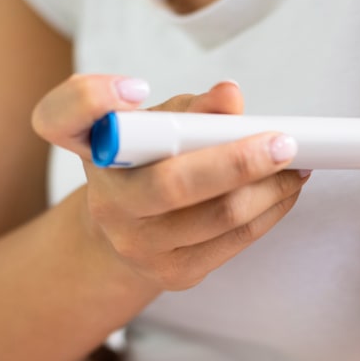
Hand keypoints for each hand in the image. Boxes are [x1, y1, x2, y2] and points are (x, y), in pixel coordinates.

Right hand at [32, 75, 311, 292]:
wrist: (129, 235)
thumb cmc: (146, 164)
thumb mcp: (156, 125)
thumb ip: (189, 108)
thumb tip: (230, 97)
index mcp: (92, 150)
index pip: (62, 118)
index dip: (94, 98)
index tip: (136, 87)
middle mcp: (105, 202)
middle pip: (174, 184)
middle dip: (239, 161)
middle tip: (284, 142)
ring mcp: (138, 245)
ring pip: (220, 216)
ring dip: (270, 187)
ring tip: (297, 163)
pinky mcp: (174, 274)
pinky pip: (236, 240)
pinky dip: (271, 210)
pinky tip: (286, 189)